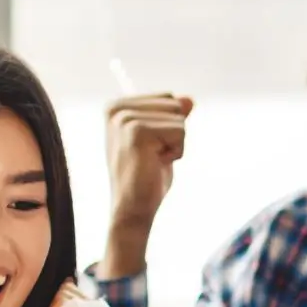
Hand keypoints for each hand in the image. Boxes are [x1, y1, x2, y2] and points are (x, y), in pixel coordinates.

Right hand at [100, 94, 191, 275]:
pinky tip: (156, 164)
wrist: (132, 208)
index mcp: (117, 106)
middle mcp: (117, 108)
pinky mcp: (137, 131)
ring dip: (175, 144)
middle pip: (174, 103)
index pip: (168, 97)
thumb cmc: (147, 176)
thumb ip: (173, 116)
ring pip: (179, 119)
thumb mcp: (162, 140)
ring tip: (153, 160)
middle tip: (152, 156)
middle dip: (174, 133)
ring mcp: (125, 119)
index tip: (150, 147)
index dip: (168, 125)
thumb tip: (189, 99)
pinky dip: (176, 152)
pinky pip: (180, 132)